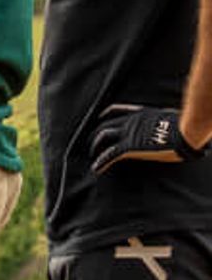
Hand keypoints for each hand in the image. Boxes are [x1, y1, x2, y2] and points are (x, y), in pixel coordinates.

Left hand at [90, 104, 207, 173]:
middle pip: (106, 124)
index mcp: (141, 114)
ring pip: (103, 136)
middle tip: (93, 142)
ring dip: (95, 146)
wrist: (186, 131)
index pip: (117, 110)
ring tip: (92, 155)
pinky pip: (110, 154)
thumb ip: (164, 121)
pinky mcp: (130, 147)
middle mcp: (131, 121)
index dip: (106, 115)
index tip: (100, 118)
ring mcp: (129, 133)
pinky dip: (101, 161)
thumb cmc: (185, 126)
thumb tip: (170, 126)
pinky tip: (96, 169)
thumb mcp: (170, 118)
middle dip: (97, 133)